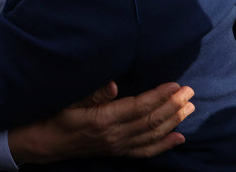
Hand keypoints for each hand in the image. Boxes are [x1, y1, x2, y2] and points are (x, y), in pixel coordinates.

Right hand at [9, 82, 193, 162]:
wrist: (44, 143)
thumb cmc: (55, 116)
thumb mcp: (68, 100)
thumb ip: (91, 93)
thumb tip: (113, 84)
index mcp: (103, 120)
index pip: (140, 108)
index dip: (160, 96)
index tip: (175, 84)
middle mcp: (114, 136)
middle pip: (151, 122)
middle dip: (173, 106)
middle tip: (190, 92)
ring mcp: (117, 146)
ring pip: (152, 136)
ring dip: (174, 122)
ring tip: (190, 108)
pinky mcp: (117, 152)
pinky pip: (145, 151)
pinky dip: (164, 145)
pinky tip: (179, 138)